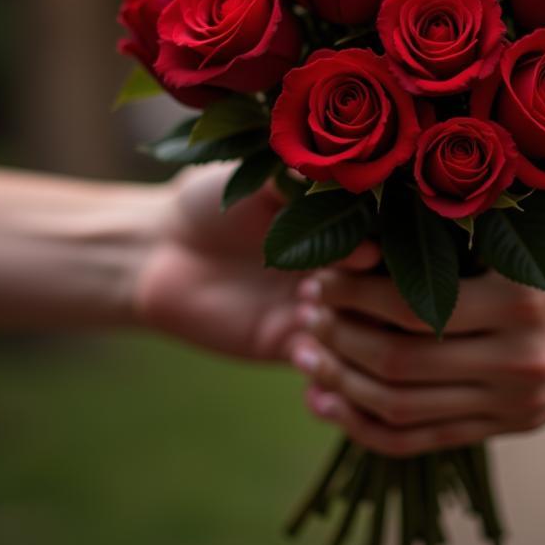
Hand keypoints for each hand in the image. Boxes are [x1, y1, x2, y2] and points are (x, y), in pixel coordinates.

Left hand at [132, 164, 378, 362]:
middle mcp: (343, 270)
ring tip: (303, 309)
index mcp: (342, 225)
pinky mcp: (292, 346)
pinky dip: (328, 365)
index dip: (380, 253)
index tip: (367, 254)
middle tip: (325, 283)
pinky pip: (330, 368)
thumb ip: (296, 179)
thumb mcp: (254, 177)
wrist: (158, 250)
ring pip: (366, 337)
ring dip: (347, 331)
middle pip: (386, 294)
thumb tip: (336, 177)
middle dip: (365, 295)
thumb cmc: (209, 200)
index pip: (386, 245)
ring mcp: (322, 310)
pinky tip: (301, 347)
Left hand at [289, 231, 544, 453]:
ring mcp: (516, 403)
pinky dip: (371, 431)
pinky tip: (335, 408)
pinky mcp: (512, 428)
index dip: (353, 294)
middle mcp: (519, 359)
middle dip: (337, 337)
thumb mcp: (530, 238)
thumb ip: (461, 240)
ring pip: (403, 407)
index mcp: (520, 299)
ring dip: (342, 385)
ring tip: (304, 360)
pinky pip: (425, 440)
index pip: (413, 305)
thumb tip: (368, 228)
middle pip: (399, 361)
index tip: (319, 275)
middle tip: (301, 313)